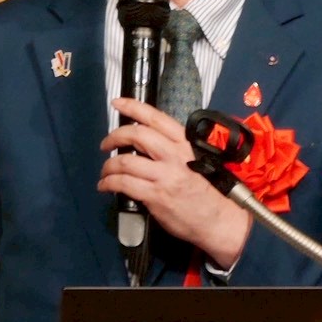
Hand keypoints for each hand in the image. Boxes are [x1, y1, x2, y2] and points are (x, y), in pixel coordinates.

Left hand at [98, 97, 250, 268]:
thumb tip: (143, 144)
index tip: (117, 102)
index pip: (156, 118)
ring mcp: (165, 175)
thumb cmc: (204, 191)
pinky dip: (109, 183)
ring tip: (105, 172)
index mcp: (183, 143)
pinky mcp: (156, 195)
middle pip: (136, 135)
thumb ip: (171, 150)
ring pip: (125, 161)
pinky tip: (106, 186)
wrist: (216, 219)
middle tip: (106, 144)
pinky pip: (124, 184)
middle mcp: (174, 155)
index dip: (133, 106)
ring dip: (108, 166)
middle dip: (114, 137)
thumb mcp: (193, 161)